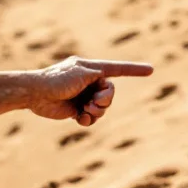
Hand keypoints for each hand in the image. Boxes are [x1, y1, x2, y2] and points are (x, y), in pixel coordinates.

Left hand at [28, 57, 154, 125]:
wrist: (36, 94)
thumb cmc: (57, 80)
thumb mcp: (83, 73)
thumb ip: (99, 76)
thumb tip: (104, 85)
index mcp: (91, 69)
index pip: (117, 69)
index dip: (134, 70)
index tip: (151, 70)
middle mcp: (89, 81)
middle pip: (111, 93)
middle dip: (106, 99)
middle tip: (94, 101)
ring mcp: (83, 96)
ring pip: (103, 107)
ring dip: (97, 111)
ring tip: (85, 110)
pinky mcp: (76, 109)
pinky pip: (92, 117)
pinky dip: (89, 119)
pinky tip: (80, 118)